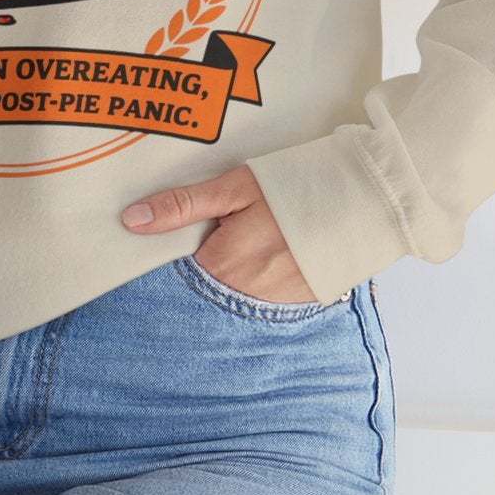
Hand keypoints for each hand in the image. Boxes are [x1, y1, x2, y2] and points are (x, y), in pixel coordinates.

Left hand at [120, 162, 317, 302]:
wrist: (362, 203)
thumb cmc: (294, 189)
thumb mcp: (234, 189)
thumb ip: (183, 206)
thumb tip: (131, 221)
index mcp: (223, 266)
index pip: (175, 277)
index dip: (171, 260)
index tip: (170, 247)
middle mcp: (244, 296)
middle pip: (204, 289)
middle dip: (202, 270)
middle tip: (221, 239)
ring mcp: (273, 306)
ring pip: (233, 297)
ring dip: (230, 279)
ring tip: (250, 246)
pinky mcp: (297, 305)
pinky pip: (263, 301)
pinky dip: (258, 284)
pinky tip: (269, 259)